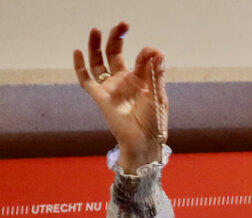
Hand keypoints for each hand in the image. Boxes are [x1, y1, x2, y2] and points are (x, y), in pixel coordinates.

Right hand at [73, 22, 167, 170]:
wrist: (144, 142)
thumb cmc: (155, 122)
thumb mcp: (158, 95)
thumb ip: (155, 74)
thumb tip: (157, 51)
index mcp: (140, 80)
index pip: (139, 59)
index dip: (145, 53)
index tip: (152, 51)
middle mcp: (124, 80)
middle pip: (115, 54)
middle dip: (116, 38)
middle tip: (121, 24)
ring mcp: (111, 88)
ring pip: (98, 63)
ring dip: (96, 46)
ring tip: (95, 30)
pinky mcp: (100, 97)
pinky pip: (86, 80)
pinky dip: (80, 67)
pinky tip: (78, 52)